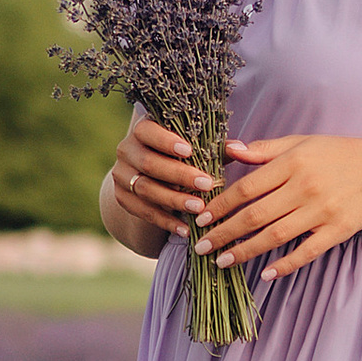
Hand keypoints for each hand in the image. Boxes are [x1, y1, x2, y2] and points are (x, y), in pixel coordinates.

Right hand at [106, 114, 212, 243]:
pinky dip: (165, 221)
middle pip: (149, 163)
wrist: (147, 176)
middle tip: (206, 184)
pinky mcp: (122, 198)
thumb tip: (240, 148)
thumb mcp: (195, 149)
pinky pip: (143, 212)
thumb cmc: (179, 157)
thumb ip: (215, 148)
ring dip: (174, 200)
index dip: (166, 141)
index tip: (189, 151)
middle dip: (179, 175)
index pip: (148, 131)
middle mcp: (126, 151)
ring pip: (146, 189)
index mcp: (142, 131)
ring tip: (199, 208)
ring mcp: (122, 175)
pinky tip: (185, 229)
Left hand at [195, 135, 361, 278]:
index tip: (201, 218)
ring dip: (245, 251)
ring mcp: (322, 212)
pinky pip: (307, 252)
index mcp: (293, 163)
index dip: (220, 205)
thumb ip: (264, 150)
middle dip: (224, 233)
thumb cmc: (336, 154)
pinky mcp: (338, 231)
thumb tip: (228, 149)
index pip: (247, 188)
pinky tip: (264, 274)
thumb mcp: (300, 143)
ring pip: (275, 236)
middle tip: (202, 247)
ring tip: (222, 262)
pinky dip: (285, 265)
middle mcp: (306, 188)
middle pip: (255, 216)